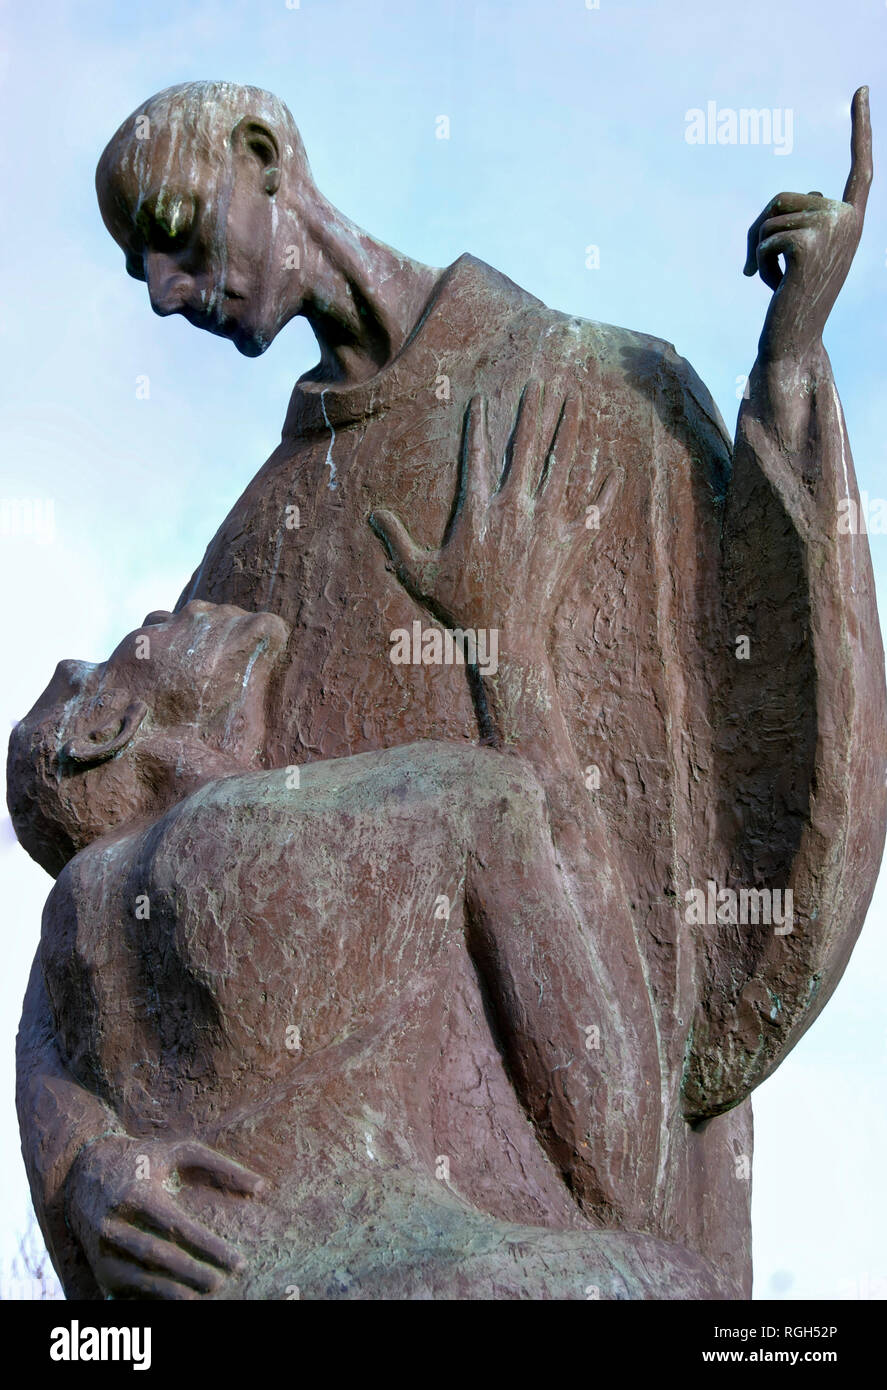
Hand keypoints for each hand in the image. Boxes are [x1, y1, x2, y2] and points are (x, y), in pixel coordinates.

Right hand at [65, 1134, 265, 1298]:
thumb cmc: (142, 1159)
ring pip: (141, 1278)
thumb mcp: (179, 1152)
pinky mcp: (99, 1268)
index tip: (238, 1261)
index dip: (209, 1247)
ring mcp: (103, 1249)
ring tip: (203, 1296)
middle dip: (194, 1272)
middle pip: (160, 1256)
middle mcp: (114, 1224)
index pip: (178, 1227)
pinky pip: (128, 1290)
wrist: (81, 1171)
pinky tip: (179, 1301)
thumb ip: (221, 1168)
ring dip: (174, 1291)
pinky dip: (153, 1299)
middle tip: (224, 1282)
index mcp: (137, 1194)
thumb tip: (261, 1188)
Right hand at [369, 382, 617, 654]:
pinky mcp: (572, 544)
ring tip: (577, 401)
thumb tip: (372, 515)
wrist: (506, 640)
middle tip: (540, 381)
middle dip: (533, 410)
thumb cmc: (460, 608)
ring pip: (563, 464)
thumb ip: (397, 541)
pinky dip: (605, 488)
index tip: (482, 399)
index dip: (478, 426)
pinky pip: (594, 508)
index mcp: (479, 510)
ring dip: (571, 429)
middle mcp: (516, 508)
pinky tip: (615, 467)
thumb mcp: (419, 574)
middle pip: (527, 446)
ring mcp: (548, 523)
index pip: (477, 455)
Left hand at [745, 87, 870, 364]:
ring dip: (759, 251)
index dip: (861, 129)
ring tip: (774, 281)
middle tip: (759, 268)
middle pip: (783, 197)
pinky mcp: (808, 243)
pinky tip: (774, 287)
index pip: (860, 169)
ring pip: (768, 218)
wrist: (794, 343)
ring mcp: (832, 229)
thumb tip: (787, 205)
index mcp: (852, 220)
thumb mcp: (800, 255)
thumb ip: (799, 222)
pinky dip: (759, 263)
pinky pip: (764, 237)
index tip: (862, 90)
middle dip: (759, 230)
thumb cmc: (793, 303)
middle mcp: (849, 219)